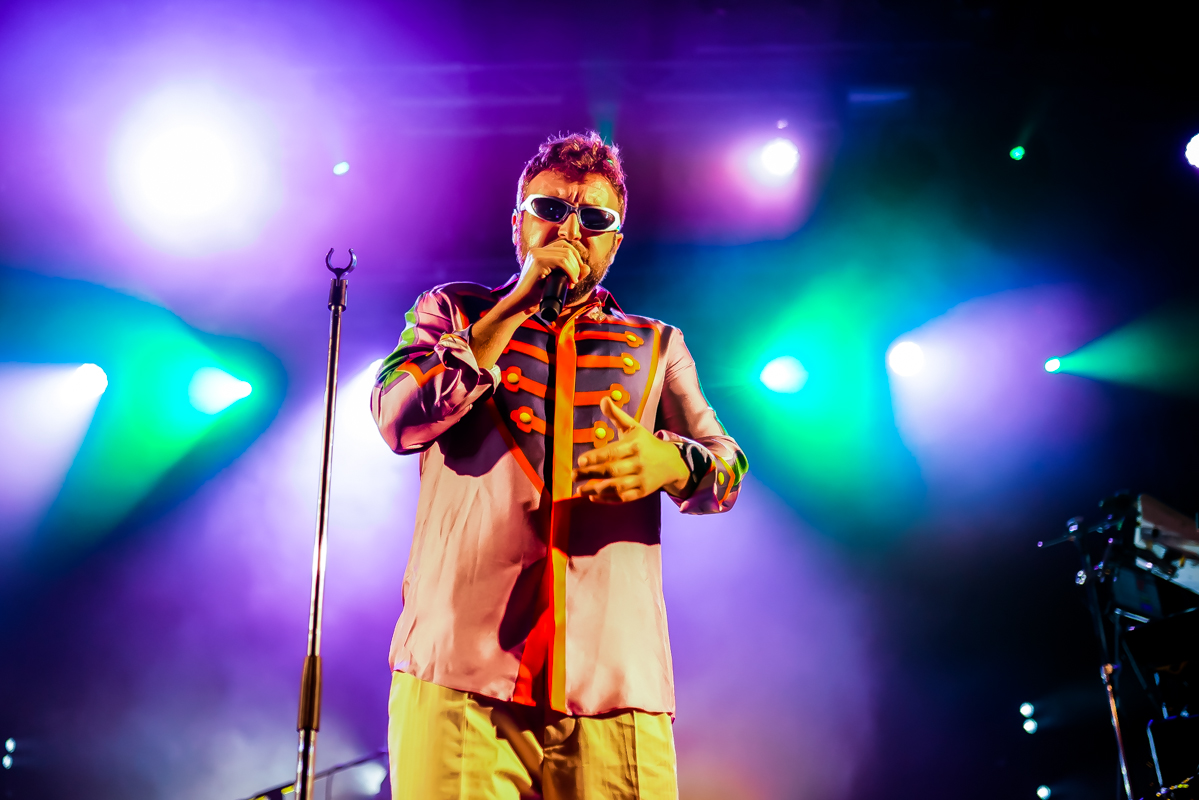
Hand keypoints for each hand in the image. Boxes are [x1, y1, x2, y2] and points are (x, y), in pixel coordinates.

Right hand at [504, 239, 589, 314]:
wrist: (520, 304)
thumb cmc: (536, 295)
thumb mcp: (557, 282)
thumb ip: (572, 274)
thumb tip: (587, 267)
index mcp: (540, 253)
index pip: (564, 246)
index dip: (575, 258)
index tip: (576, 274)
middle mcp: (537, 250)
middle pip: (567, 249)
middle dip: (577, 265)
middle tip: (574, 281)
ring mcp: (537, 254)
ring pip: (566, 255)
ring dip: (574, 270)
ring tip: (571, 284)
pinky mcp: (538, 261)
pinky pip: (562, 261)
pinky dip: (571, 272)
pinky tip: (570, 282)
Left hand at [573, 397, 690, 502]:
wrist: (672, 463)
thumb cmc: (646, 443)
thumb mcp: (634, 427)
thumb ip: (617, 415)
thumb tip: (603, 398)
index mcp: (634, 446)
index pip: (613, 452)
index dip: (596, 457)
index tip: (580, 461)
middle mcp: (638, 463)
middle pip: (612, 470)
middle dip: (591, 474)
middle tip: (573, 475)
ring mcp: (641, 479)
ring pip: (617, 487)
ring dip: (596, 489)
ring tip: (579, 490)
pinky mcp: (642, 492)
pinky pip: (624, 498)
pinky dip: (608, 499)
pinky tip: (593, 497)